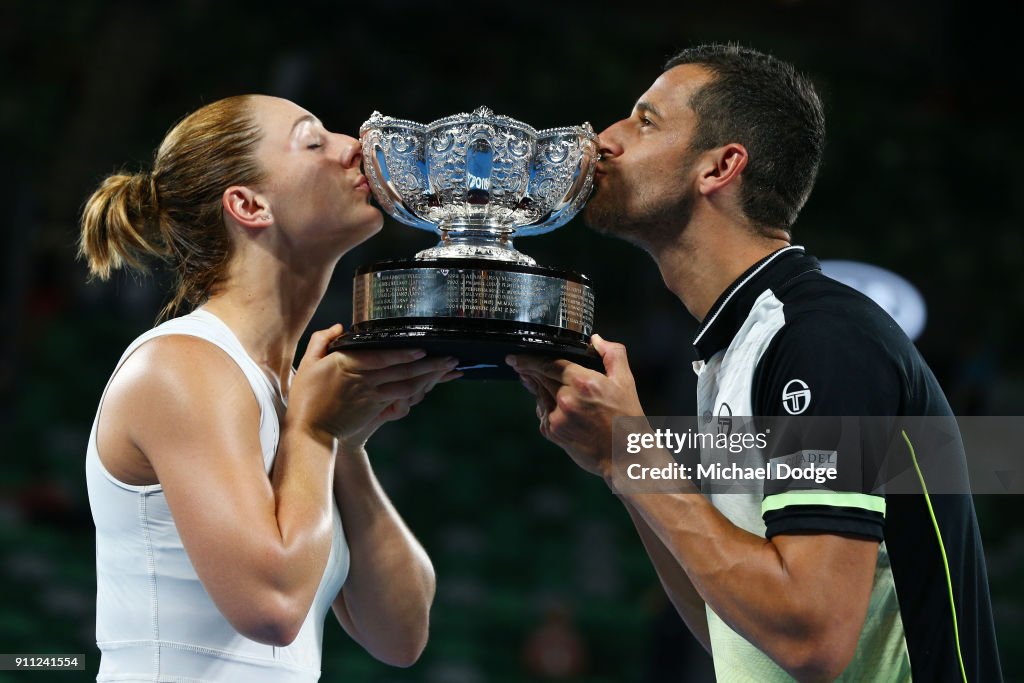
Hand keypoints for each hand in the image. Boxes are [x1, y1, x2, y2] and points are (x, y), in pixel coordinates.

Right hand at [288, 325, 460, 447]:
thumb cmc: (306, 397)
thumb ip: (321, 341)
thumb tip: (338, 327)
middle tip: (452, 356)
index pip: (380, 357)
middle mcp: (363, 380)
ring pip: (407, 385)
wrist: (311, 432)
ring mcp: (372, 395)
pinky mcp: (376, 408)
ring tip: (450, 368)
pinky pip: (402, 397)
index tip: (422, 348)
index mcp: (346, 364)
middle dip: (430, 364)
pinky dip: (420, 390)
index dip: (402, 354)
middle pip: (402, 370)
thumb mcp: (307, 364)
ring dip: (431, 377)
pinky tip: (433, 383)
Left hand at [507, 334, 644, 479]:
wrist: (623, 456)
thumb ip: (612, 354)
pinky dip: (543, 405)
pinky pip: (542, 412)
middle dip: (528, 369)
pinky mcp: (553, 431)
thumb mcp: (625, 381)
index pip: (549, 364)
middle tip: (517, 364)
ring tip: (530, 378)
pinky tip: (549, 402)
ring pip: (538, 394)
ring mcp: (557, 417)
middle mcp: (567, 399)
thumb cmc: (626, 419)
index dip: (529, 359)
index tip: (515, 357)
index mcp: (584, 383)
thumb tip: (596, 339)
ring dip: (534, 385)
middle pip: (540, 377)